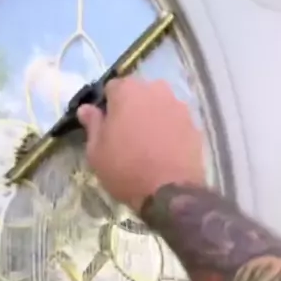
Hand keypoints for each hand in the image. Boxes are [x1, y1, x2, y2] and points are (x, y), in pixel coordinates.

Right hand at [77, 78, 205, 212]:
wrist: (170, 192)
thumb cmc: (125, 170)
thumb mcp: (97, 152)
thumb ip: (93, 125)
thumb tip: (86, 109)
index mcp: (127, 90)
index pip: (112, 88)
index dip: (108, 106)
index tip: (107, 125)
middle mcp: (156, 89)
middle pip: (139, 94)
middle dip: (132, 108)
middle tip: (127, 135)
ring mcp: (179, 105)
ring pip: (159, 106)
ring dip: (153, 118)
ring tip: (148, 144)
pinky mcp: (195, 124)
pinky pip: (175, 122)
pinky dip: (170, 130)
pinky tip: (165, 151)